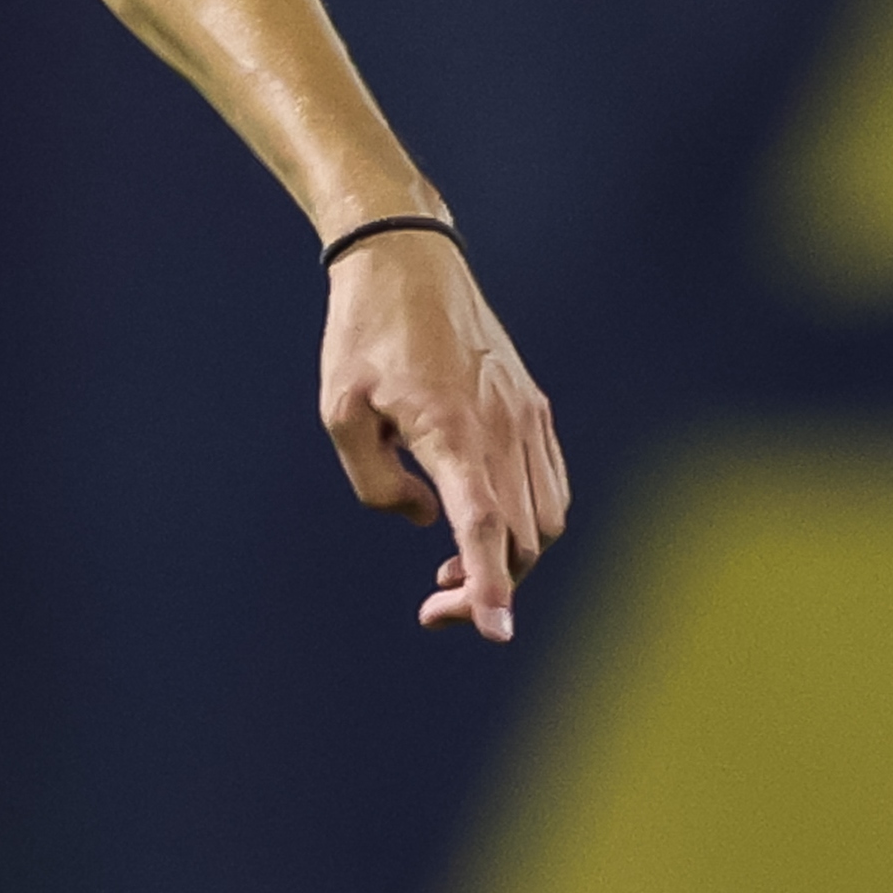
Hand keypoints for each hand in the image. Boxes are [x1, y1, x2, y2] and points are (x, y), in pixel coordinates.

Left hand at [317, 233, 569, 641]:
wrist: (408, 261)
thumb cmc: (362, 337)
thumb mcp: (340, 413)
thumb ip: (374, 483)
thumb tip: (425, 522)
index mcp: (451, 431)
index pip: (485, 527)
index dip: (491, 585)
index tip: (497, 631)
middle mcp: (502, 427)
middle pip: (522, 538)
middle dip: (487, 585)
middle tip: (432, 602)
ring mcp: (527, 416)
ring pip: (546, 519)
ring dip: (510, 558)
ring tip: (450, 567)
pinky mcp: (534, 407)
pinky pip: (552, 485)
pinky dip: (529, 523)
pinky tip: (482, 524)